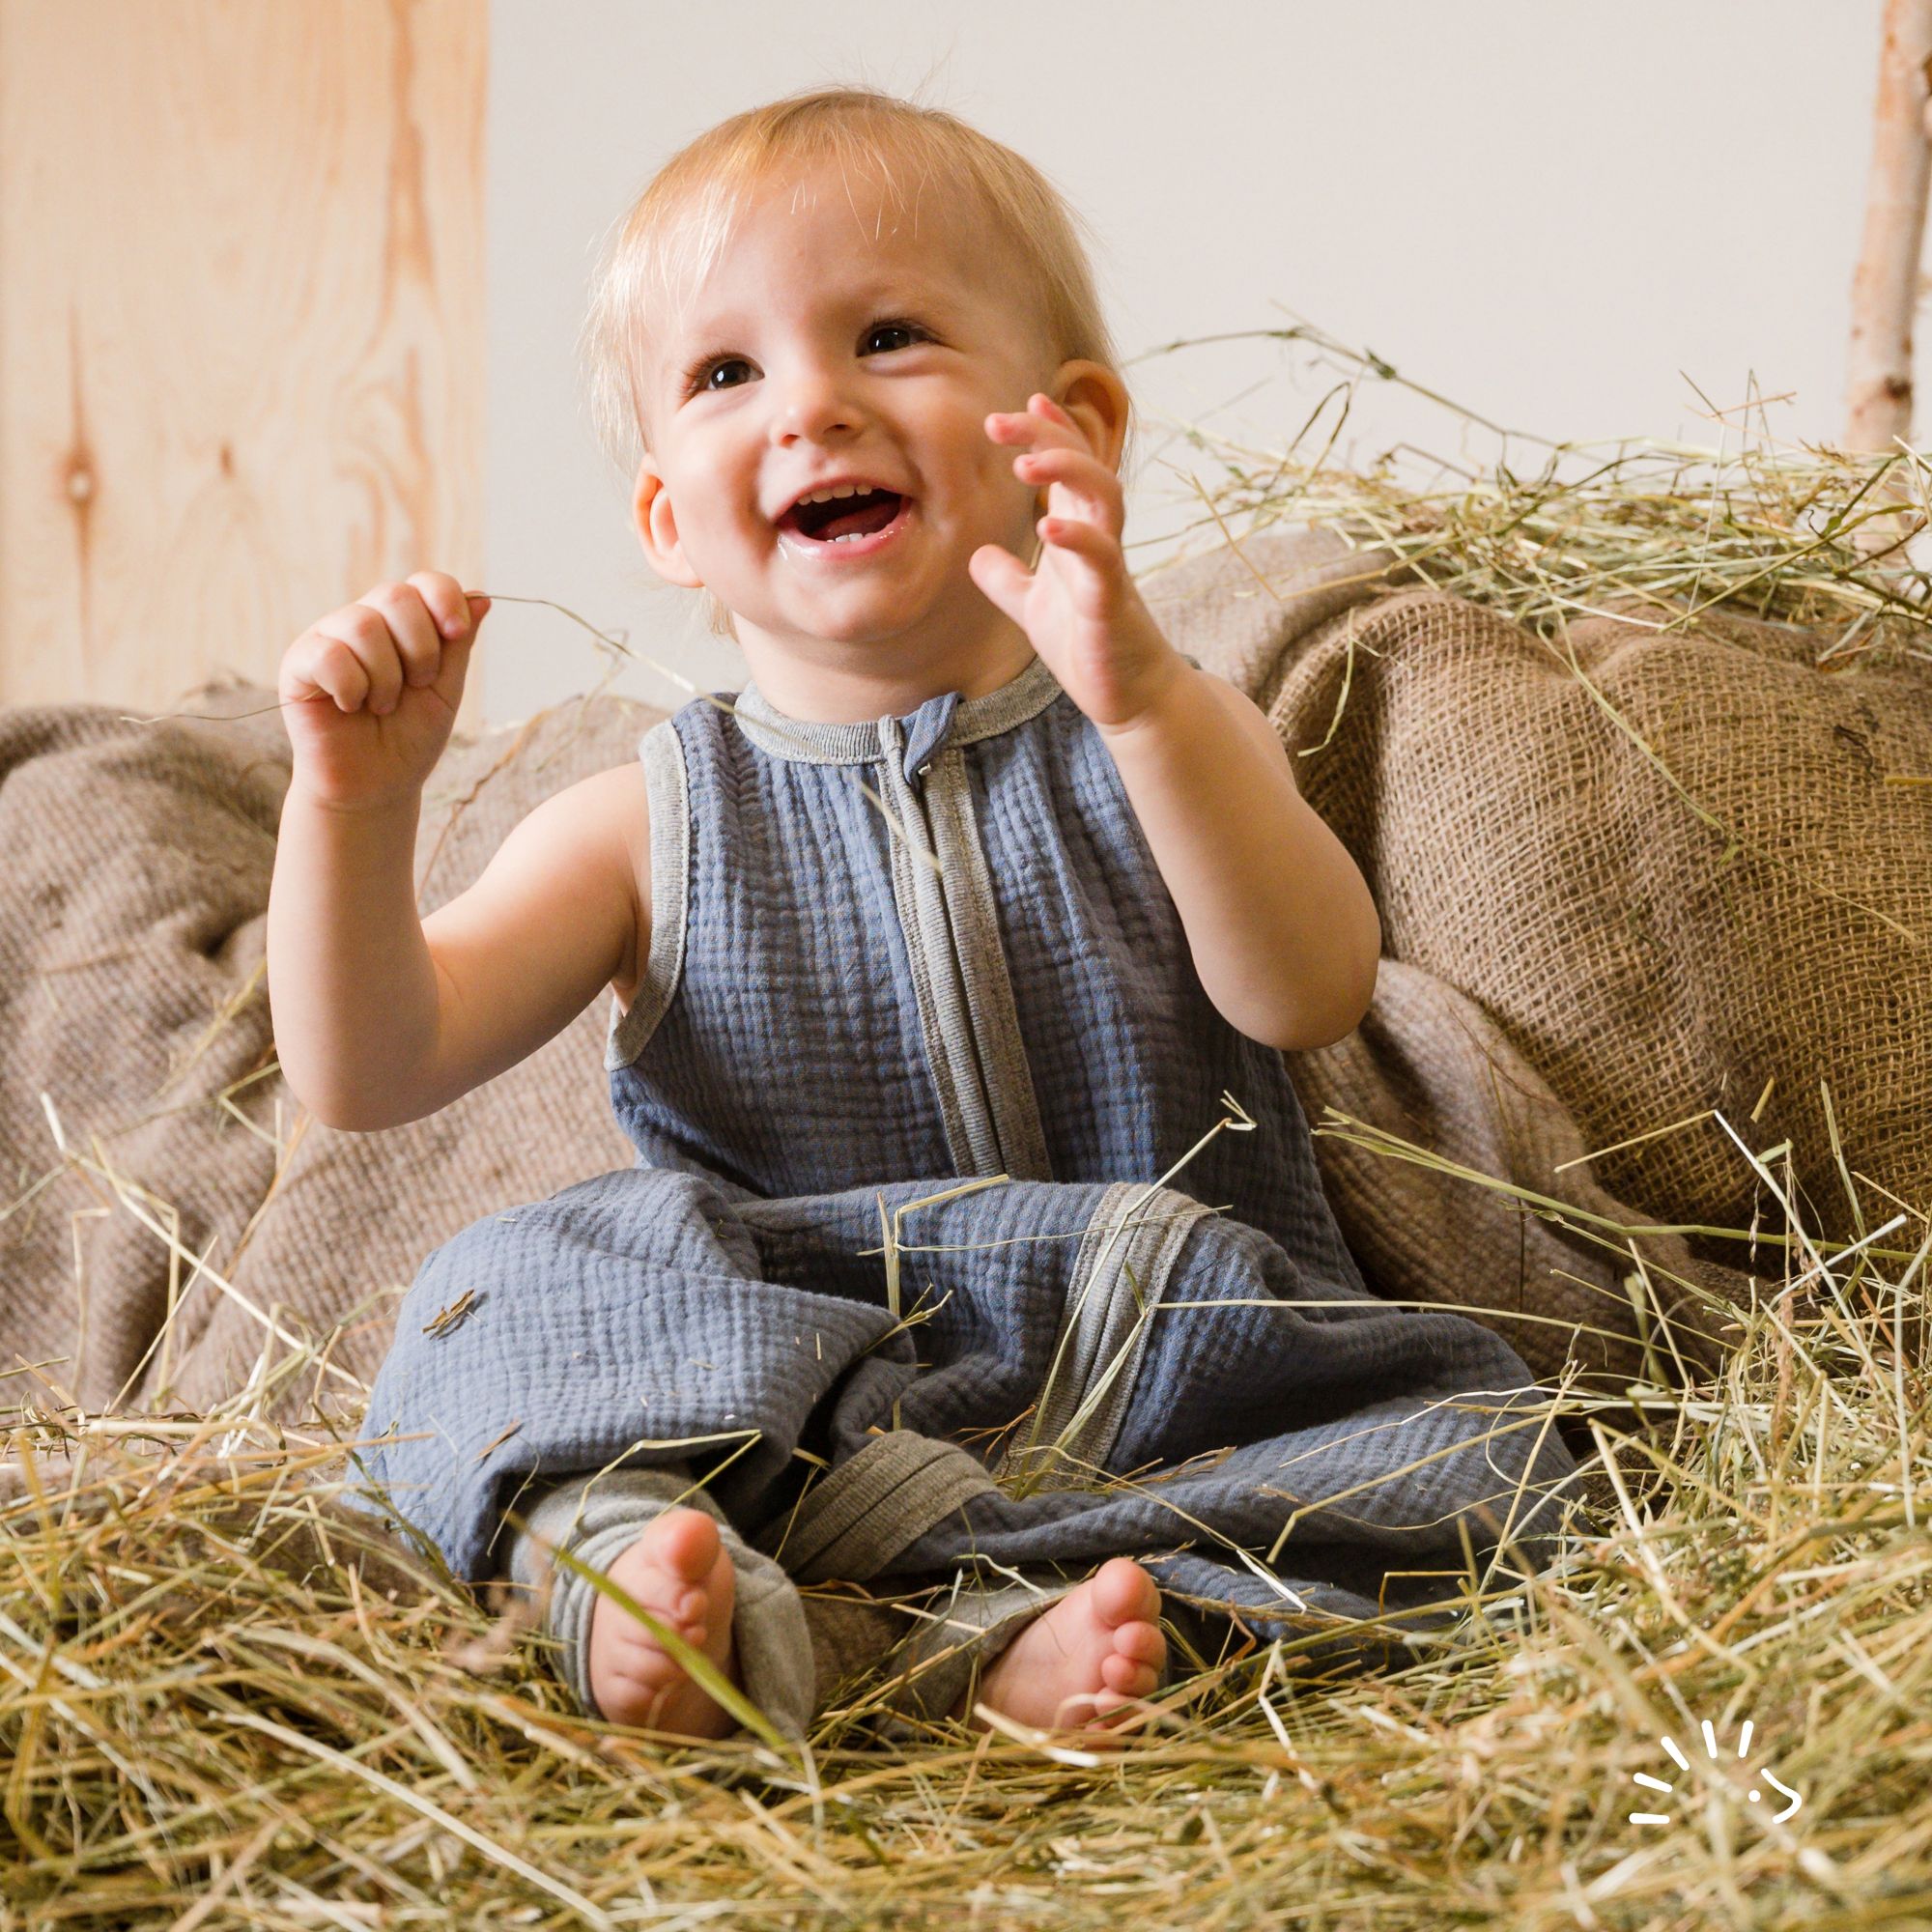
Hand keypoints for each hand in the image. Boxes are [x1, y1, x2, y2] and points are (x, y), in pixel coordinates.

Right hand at [278, 572, 489, 808]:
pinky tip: (350, 707)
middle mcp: (363, 621)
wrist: (375, 786)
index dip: (444, 599)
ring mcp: (328, 638)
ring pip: (363, 626)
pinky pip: (329, 655)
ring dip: (386, 678)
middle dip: (419, 648)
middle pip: (395, 596)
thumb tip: (481, 597)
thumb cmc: (409, 738)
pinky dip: (352, 687)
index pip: (424, 583)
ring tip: (382, 705)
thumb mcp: (445, 690)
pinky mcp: (299, 664)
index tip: (456, 633)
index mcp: (401, 624)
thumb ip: (458, 644)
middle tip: (417, 685)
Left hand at [967, 394, 1182, 731]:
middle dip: (1046, 434)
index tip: (1017, 406)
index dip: (1048, 430)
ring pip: (1105, 495)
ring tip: (1025, 461)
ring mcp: (1110, 567)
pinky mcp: (1113, 602)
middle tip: (996, 422)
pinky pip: (1102, 559)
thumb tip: (979, 556)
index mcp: (1080, 533)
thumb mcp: (1033, 609)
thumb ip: (1008, 580)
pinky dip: (1078, 537)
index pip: (1069, 466)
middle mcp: (1100, 538)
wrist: (1128, 696)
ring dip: (1068, 469)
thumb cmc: (1087, 646)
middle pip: (1085, 463)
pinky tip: (1047, 525)